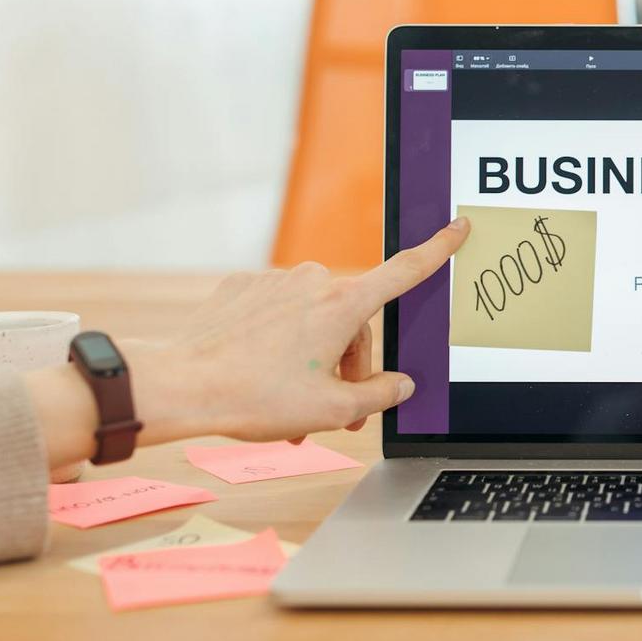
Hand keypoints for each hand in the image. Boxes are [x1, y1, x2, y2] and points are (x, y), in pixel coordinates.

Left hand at [125, 219, 469, 444]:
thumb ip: (378, 395)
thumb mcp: (332, 411)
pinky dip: (280, 345)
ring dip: (314, 361)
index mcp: (343, 304)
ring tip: (293, 411)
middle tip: (337, 413)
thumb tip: (400, 385)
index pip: (405, 271)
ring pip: (314, 322)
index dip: (438, 250)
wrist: (183, 386)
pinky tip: (263, 377)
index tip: (457, 227)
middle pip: (354, 321)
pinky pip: (278, 316)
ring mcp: (275, 282)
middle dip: (350, 366)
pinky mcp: (243, 289)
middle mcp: (312, 281)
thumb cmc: (257, 398)